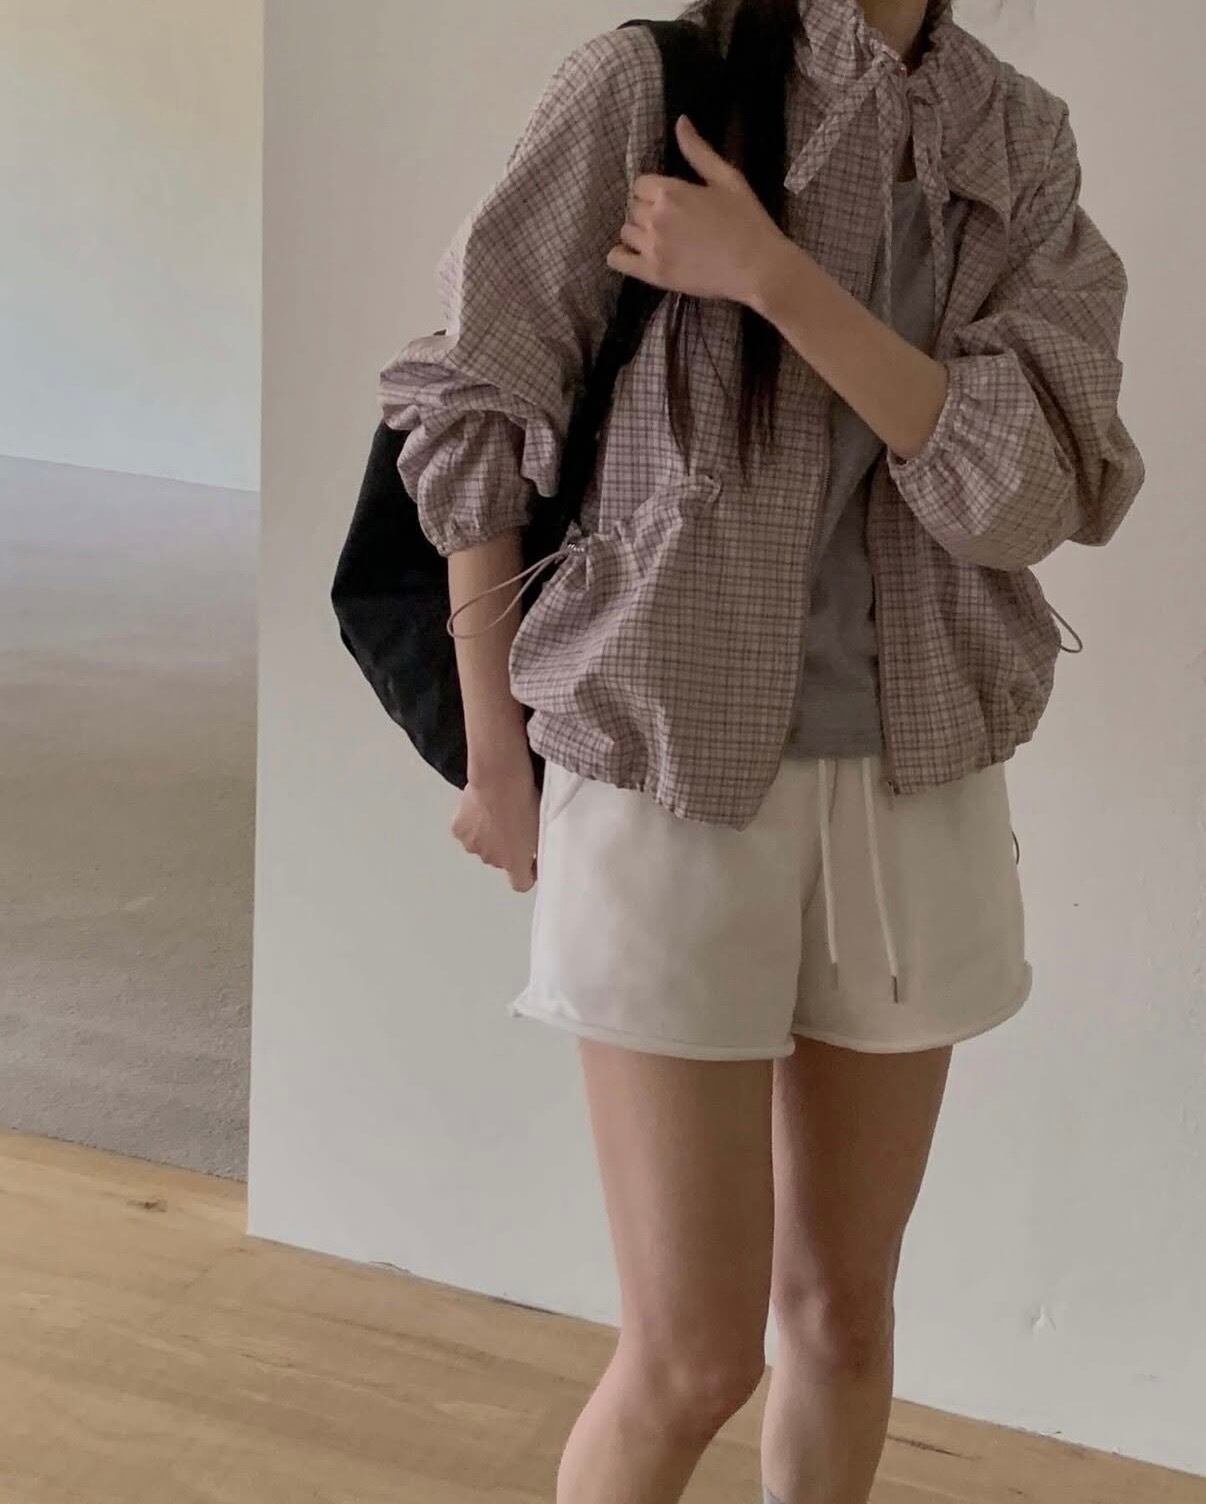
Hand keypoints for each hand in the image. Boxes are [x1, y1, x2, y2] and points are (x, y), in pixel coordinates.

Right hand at [451, 763, 540, 891]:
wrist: (499, 780)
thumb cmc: (522, 798)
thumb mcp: (542, 826)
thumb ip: (536, 845)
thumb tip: (535, 848)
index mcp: (515, 862)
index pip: (521, 883)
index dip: (527, 873)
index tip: (531, 861)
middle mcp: (493, 860)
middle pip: (500, 860)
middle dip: (506, 845)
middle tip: (513, 822)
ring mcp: (474, 846)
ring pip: (482, 845)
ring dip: (488, 834)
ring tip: (496, 811)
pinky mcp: (460, 831)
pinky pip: (466, 830)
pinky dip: (471, 822)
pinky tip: (480, 806)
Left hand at [605, 113, 791, 306]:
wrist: (758, 268)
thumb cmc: (747, 221)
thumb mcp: (727, 178)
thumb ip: (698, 151)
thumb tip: (680, 122)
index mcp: (670, 192)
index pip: (641, 184)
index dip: (654, 190)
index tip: (671, 200)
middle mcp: (656, 218)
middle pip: (633, 207)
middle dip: (648, 210)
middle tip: (671, 221)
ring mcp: (653, 248)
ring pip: (626, 232)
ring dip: (638, 232)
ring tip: (660, 239)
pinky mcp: (654, 274)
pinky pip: (618, 261)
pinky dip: (619, 256)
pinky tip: (634, 255)